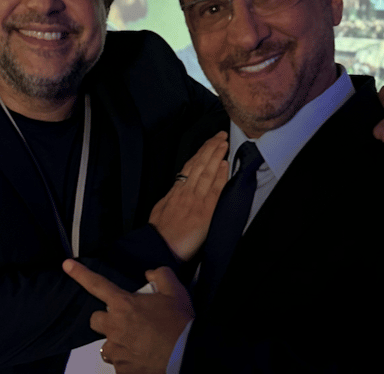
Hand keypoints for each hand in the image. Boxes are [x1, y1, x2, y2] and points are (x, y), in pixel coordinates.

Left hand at [63, 260, 193, 373]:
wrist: (186, 354)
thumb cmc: (179, 324)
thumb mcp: (175, 290)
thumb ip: (160, 275)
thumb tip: (150, 273)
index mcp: (124, 304)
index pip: (96, 284)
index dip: (80, 273)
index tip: (67, 265)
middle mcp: (115, 326)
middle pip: (96, 320)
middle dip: (107, 320)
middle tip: (125, 321)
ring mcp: (116, 349)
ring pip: (107, 344)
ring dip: (118, 341)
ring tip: (138, 342)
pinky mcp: (121, 369)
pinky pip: (118, 363)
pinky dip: (128, 360)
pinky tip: (143, 356)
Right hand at [149, 132, 228, 260]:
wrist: (159, 247)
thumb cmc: (159, 232)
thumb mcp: (160, 208)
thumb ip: (171, 196)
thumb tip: (177, 188)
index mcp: (176, 191)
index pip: (190, 166)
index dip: (200, 153)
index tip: (208, 144)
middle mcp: (186, 192)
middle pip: (199, 164)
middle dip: (210, 148)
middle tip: (220, 136)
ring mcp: (195, 200)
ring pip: (207, 172)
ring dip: (216, 156)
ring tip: (224, 143)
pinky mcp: (204, 211)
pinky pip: (214, 190)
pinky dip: (219, 175)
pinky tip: (224, 165)